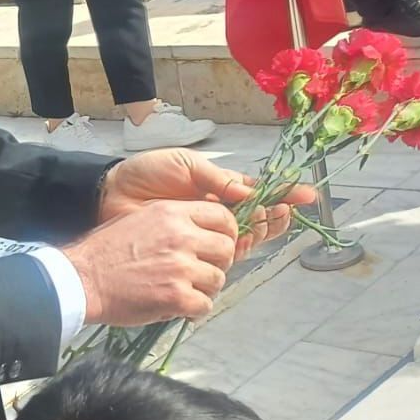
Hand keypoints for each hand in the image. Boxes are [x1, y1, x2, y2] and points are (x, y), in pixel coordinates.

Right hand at [60, 200, 238, 324]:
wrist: (82, 279)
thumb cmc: (105, 252)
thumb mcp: (140, 220)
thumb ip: (173, 223)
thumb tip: (201, 233)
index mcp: (172, 213)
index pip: (222, 216)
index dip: (225, 233)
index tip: (216, 245)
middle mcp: (181, 236)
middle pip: (226, 249)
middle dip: (217, 263)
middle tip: (200, 272)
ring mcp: (180, 267)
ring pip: (218, 279)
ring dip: (204, 288)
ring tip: (183, 291)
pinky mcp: (177, 296)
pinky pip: (205, 305)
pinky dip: (194, 310)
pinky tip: (177, 306)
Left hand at [99, 148, 317, 259]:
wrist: (111, 194)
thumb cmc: (145, 174)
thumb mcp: (184, 165)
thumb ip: (217, 179)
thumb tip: (250, 191)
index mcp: (217, 188)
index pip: (256, 193)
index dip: (283, 194)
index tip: (308, 195)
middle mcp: (216, 212)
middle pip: (258, 219)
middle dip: (276, 215)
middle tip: (285, 211)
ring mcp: (205, 232)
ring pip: (245, 237)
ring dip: (262, 230)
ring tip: (272, 221)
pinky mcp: (191, 251)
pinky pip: (221, 253)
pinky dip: (238, 248)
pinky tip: (247, 240)